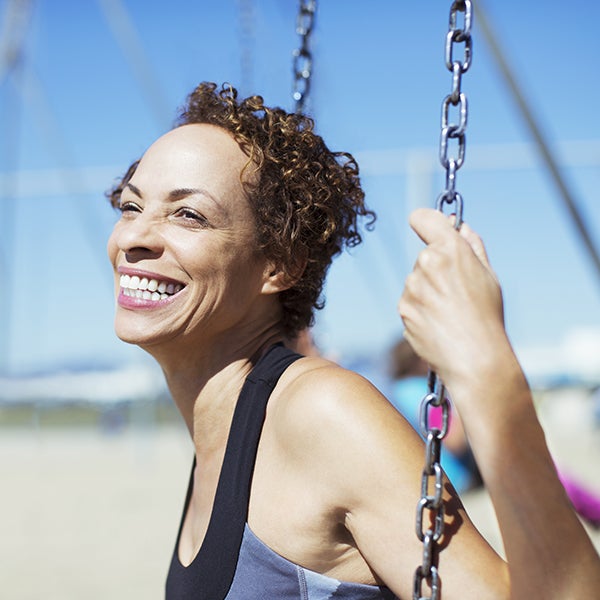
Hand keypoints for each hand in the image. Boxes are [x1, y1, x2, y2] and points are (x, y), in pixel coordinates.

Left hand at [397, 208, 505, 388]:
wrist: (474, 358)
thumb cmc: (487, 317)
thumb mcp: (488, 276)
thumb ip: (472, 247)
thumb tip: (461, 227)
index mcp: (450, 249)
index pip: (423, 218)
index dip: (426, 221)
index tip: (430, 227)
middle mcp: (426, 263)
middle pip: (424, 256)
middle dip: (436, 268)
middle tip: (458, 292)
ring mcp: (411, 287)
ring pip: (416, 282)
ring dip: (428, 291)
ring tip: (450, 313)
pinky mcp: (403, 308)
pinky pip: (411, 303)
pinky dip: (421, 310)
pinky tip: (439, 324)